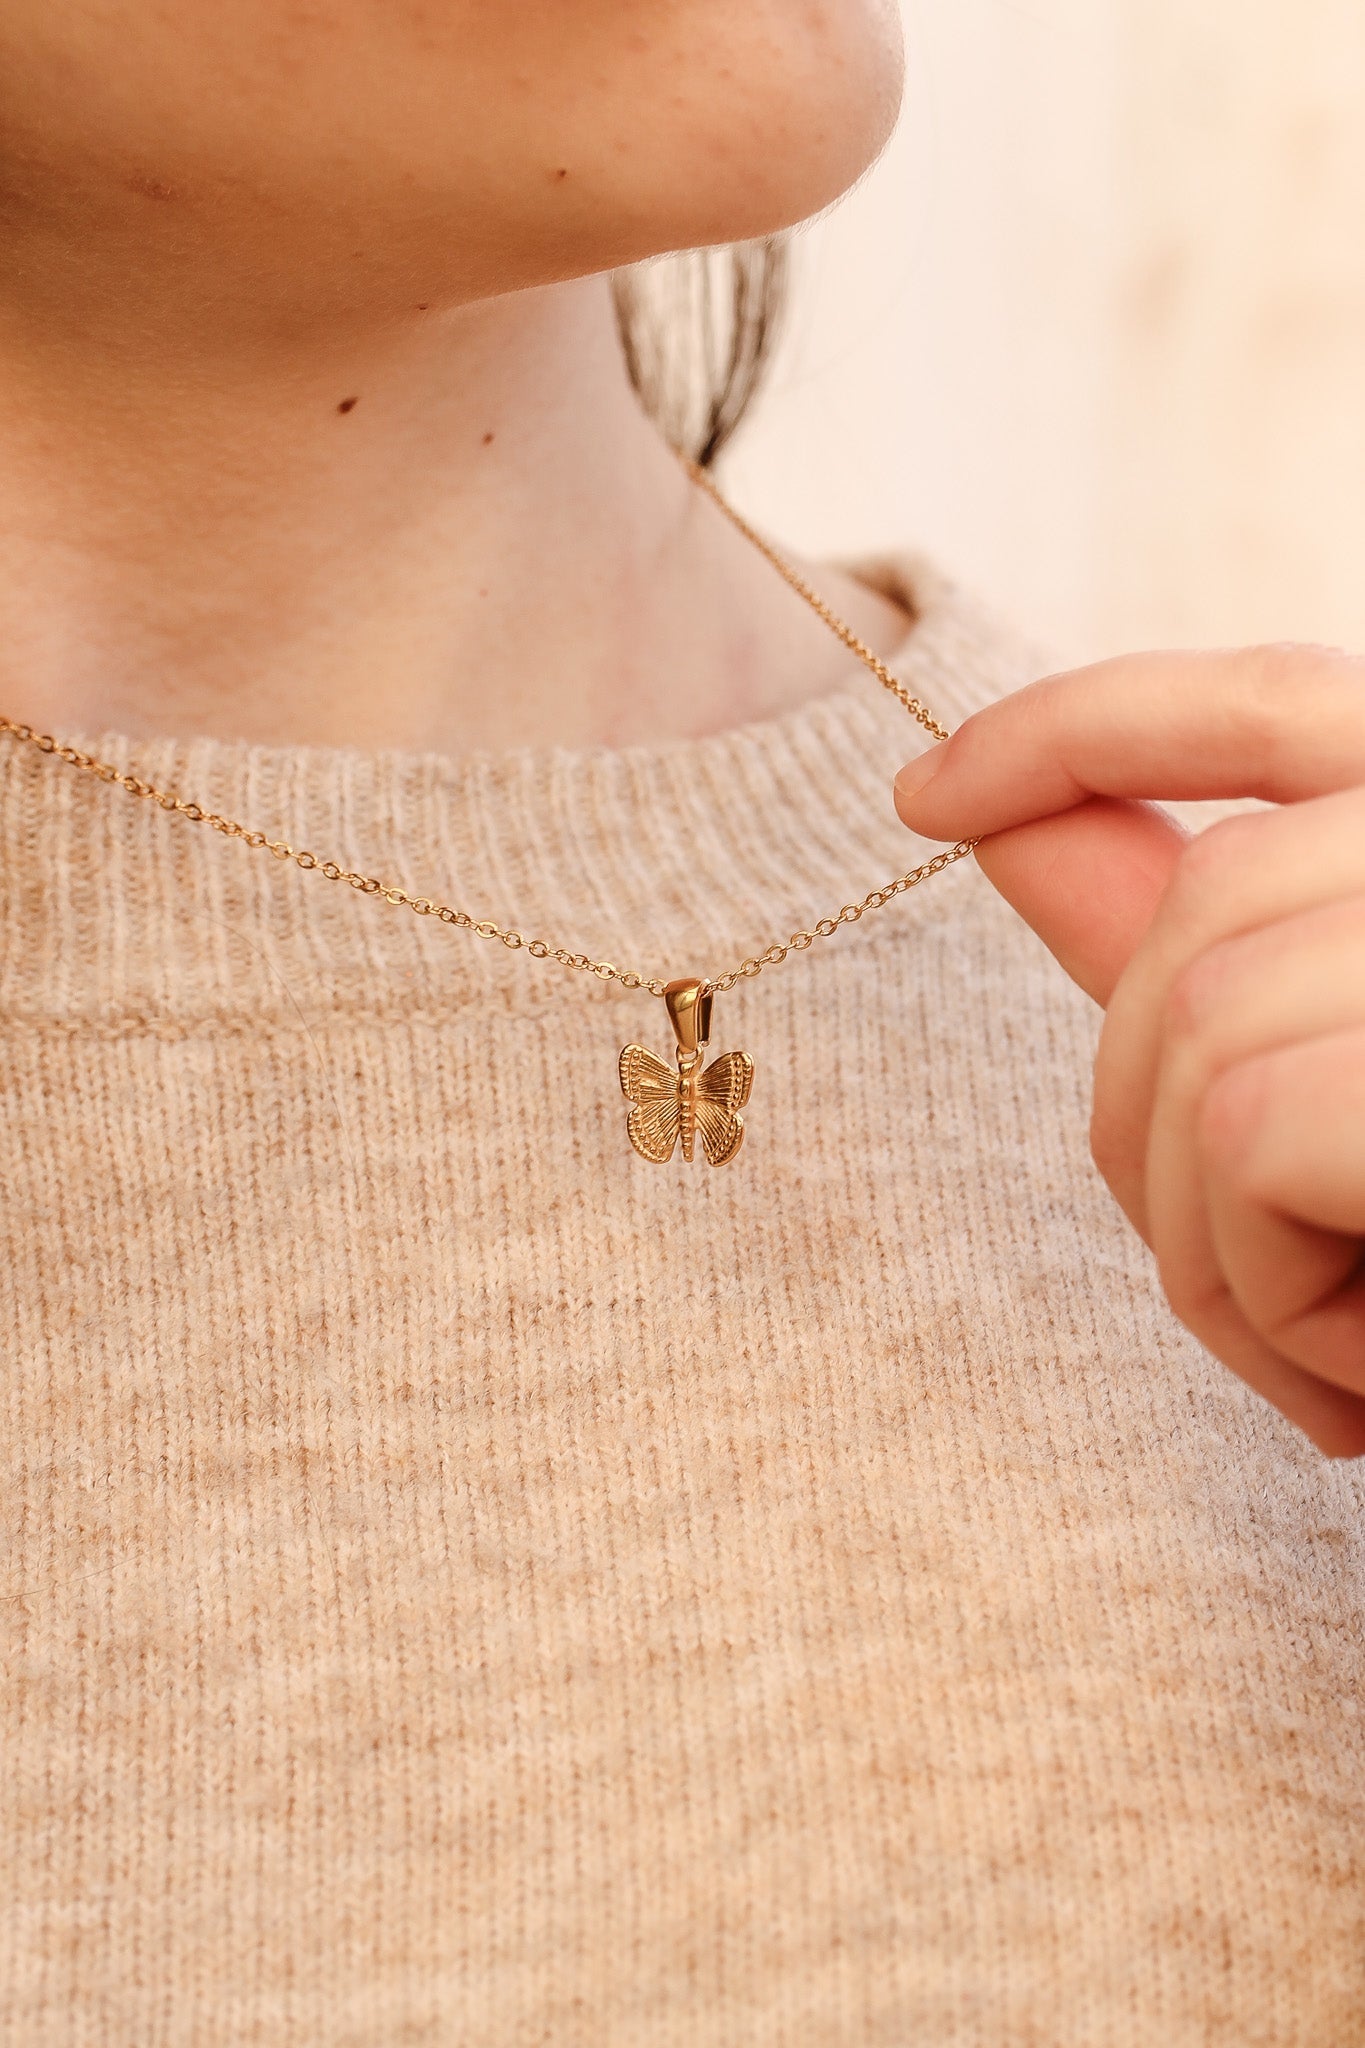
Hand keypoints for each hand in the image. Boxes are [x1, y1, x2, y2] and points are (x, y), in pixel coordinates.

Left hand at [893, 644, 1364, 1456]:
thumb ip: (1191, 958)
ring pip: (1198, 1037)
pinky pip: (1241, 1145)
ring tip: (1342, 1370)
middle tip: (1259, 1313)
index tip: (928, 799)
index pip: (1268, 703)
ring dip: (1217, 1248)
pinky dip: (1264, 1297)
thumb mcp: (1339, 1111)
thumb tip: (995, 828)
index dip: (1082, 731)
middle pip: (1201, 922)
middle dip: (1151, 1131)